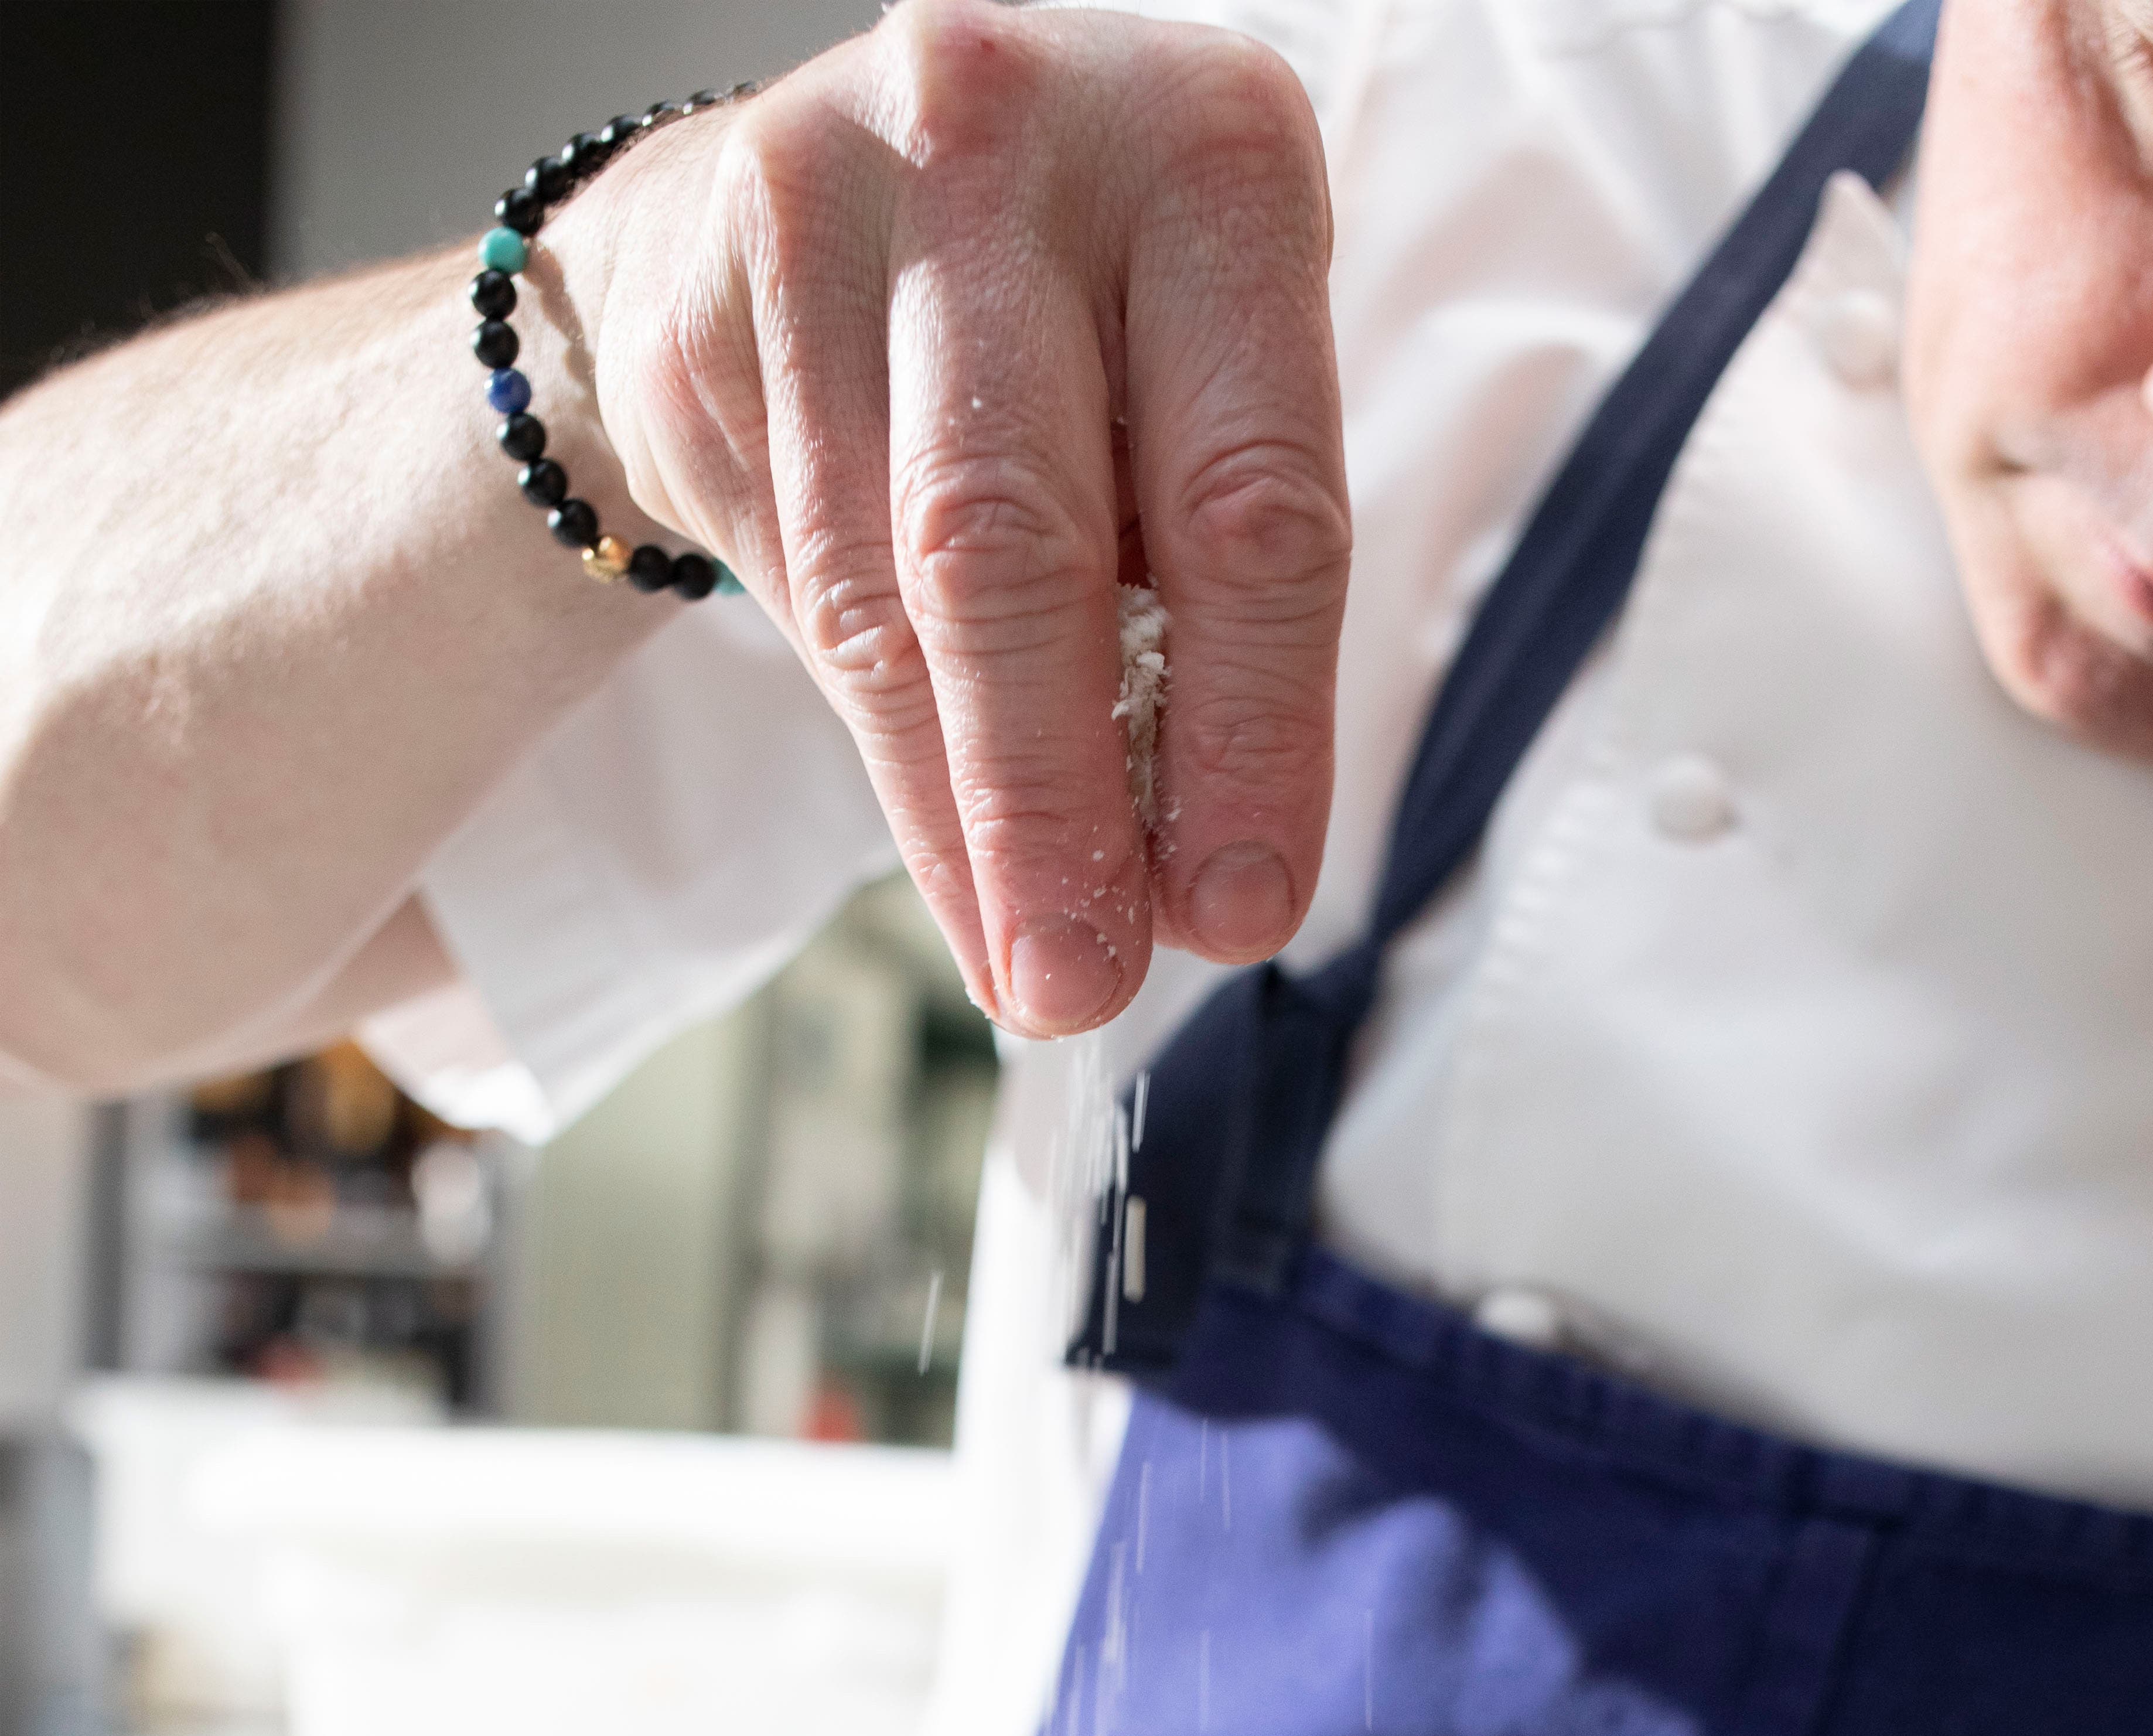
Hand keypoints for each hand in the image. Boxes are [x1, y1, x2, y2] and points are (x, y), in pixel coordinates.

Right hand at [558, 1, 1350, 1035]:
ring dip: (969, 820)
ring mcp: (831, 207)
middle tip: (1085, 977)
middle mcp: (1012, 146)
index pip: (1249, 499)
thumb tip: (1196, 883)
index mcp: (1210, 154)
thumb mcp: (1189, 407)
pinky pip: (806, 592)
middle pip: (1025, 544)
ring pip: (894, 597)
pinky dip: (896, 766)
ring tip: (1026, 961)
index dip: (1252, 734)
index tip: (1242, 910)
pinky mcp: (705, 305)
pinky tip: (954, 871)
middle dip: (1061, 801)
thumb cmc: (1069, 328)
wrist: (814, 205)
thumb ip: (1212, 606)